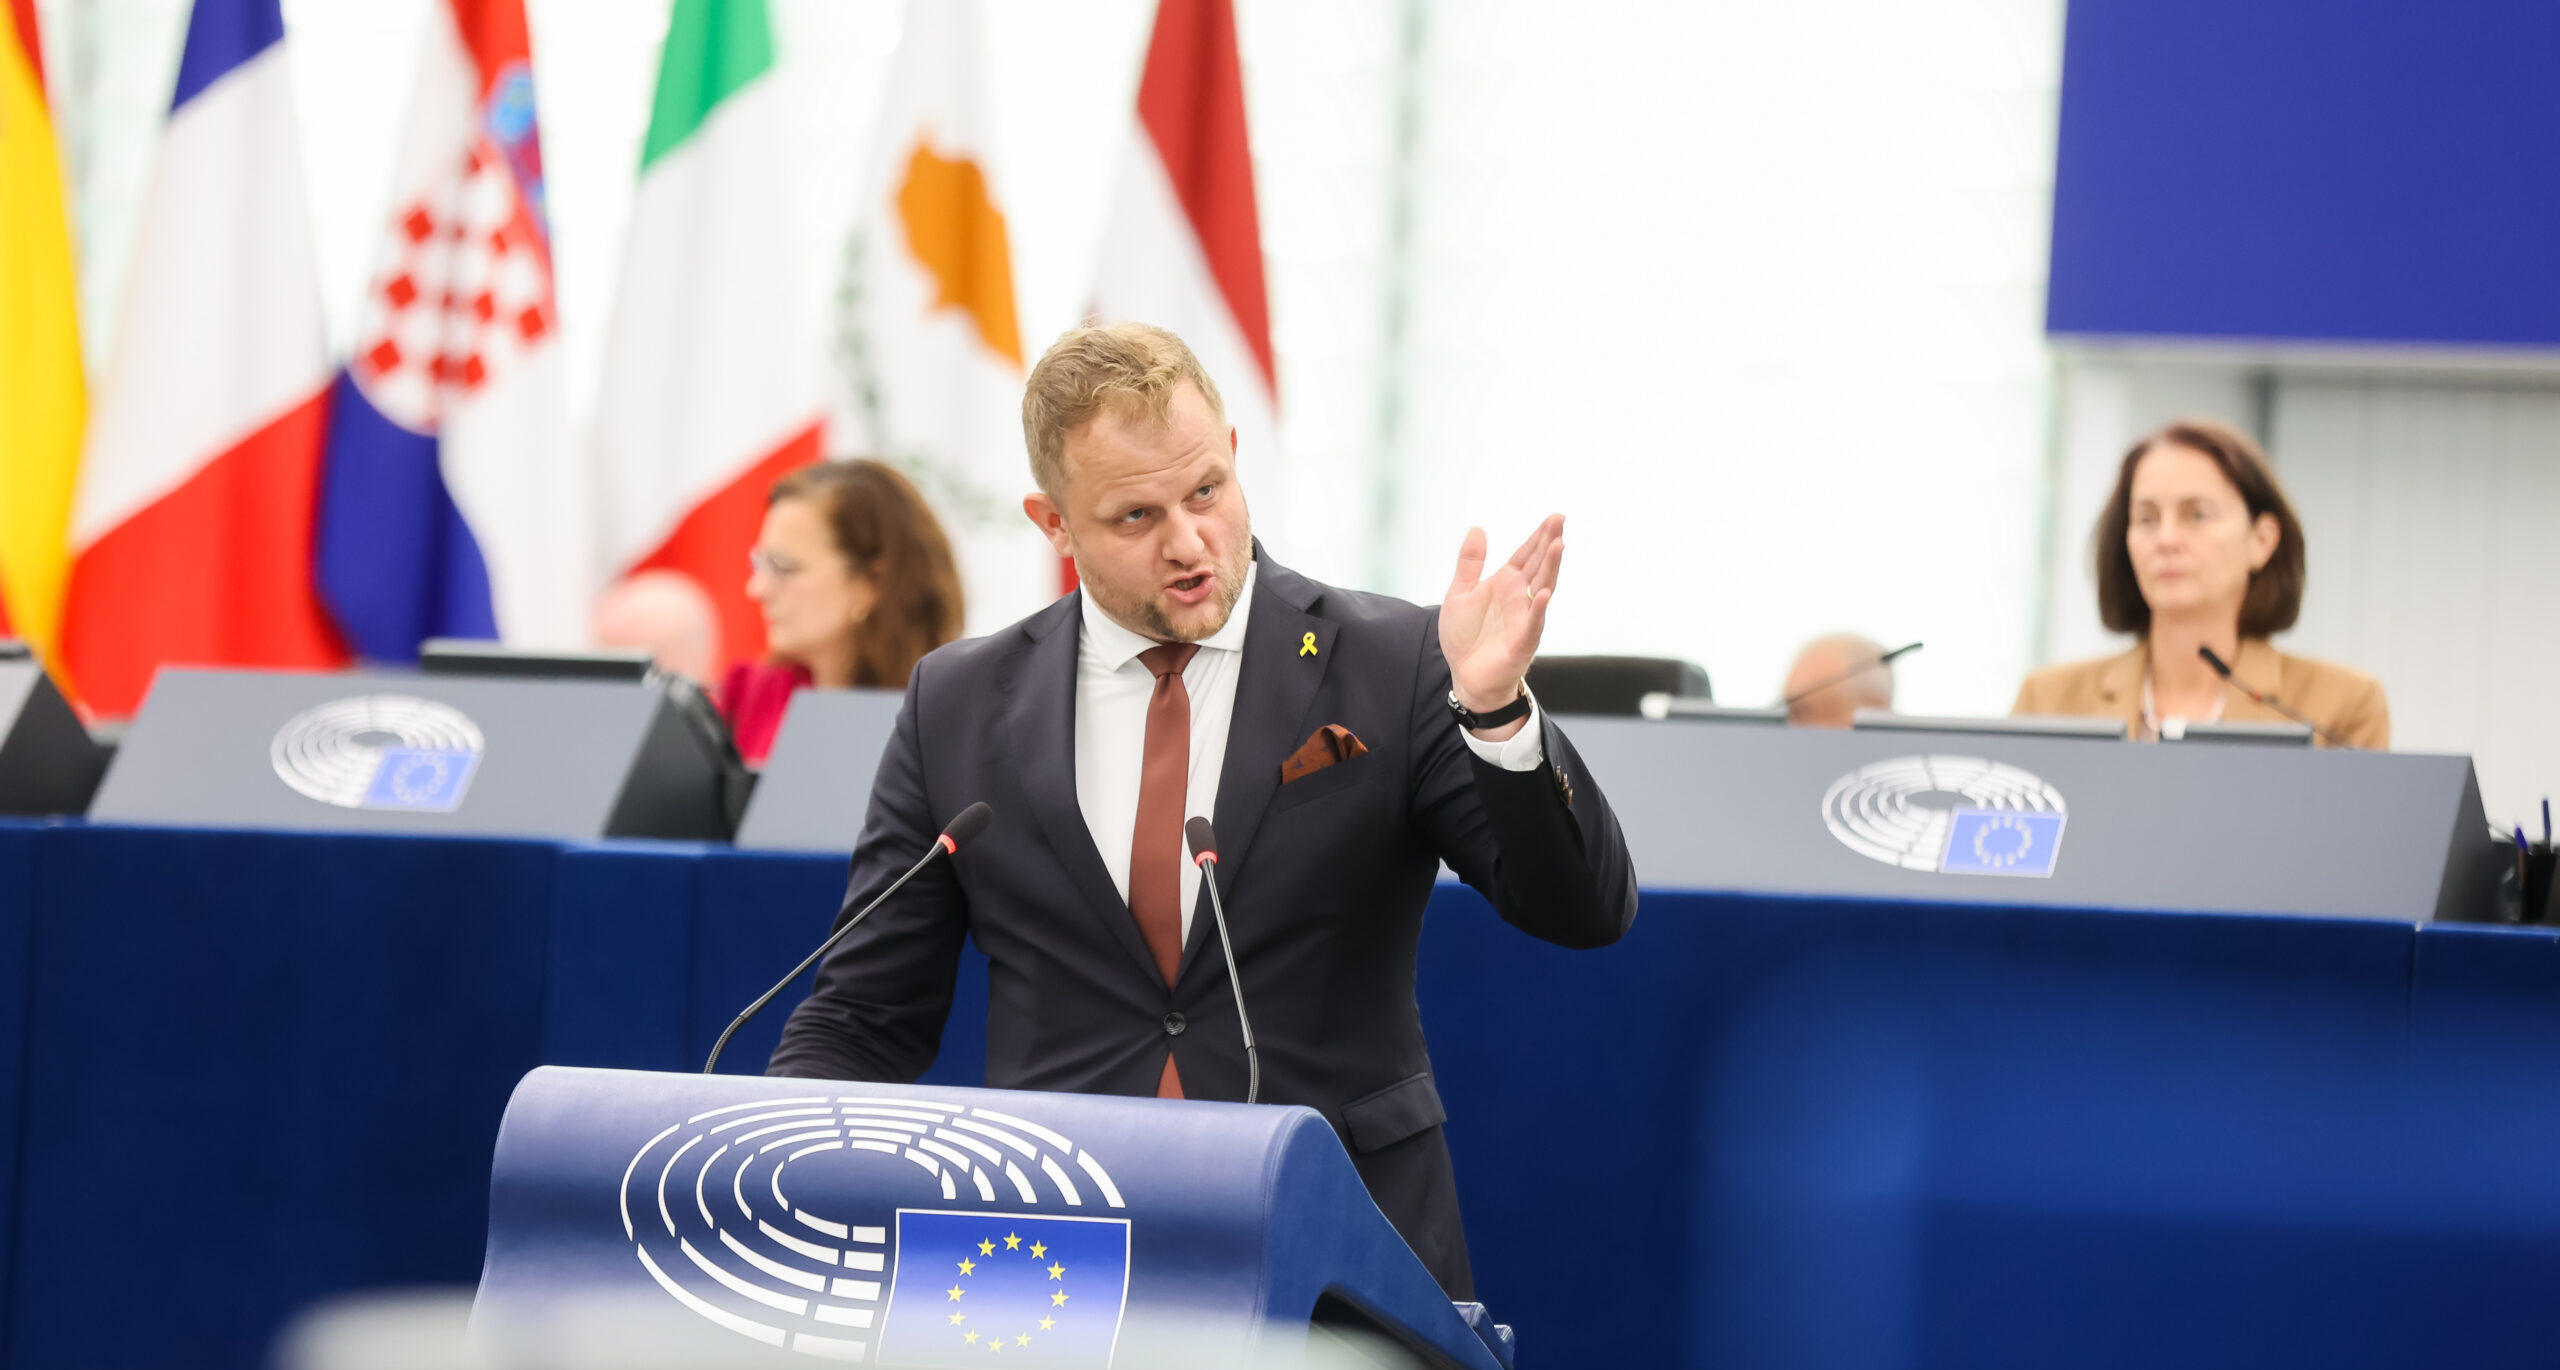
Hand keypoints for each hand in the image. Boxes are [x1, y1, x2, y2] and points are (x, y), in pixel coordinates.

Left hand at [1439, 515, 1563, 732]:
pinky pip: (1533, 623)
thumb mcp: (1460, 592)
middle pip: (1539, 565)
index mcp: (1506, 583)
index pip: (1527, 554)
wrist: (1466, 675)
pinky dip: (1539, 609)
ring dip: (1551, 567)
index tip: (1555, 517)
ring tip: (1558, 545)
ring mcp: (1525, 617)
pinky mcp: (1522, 641)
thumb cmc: (1465, 637)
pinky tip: (1544, 593)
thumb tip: (1477, 528)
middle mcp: (1520, 597)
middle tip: (1560, 521)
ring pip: (1542, 588)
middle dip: (1550, 543)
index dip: (1539, 536)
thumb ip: (1470, 563)